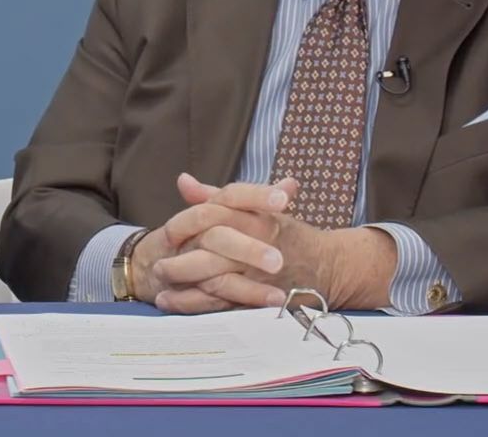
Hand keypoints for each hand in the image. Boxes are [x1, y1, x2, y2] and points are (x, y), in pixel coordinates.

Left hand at [142, 174, 397, 312]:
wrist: (329, 265)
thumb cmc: (287, 234)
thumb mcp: (256, 208)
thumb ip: (216, 197)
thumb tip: (182, 181)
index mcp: (257, 220)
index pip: (217, 215)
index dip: (188, 223)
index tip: (168, 233)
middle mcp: (259, 247)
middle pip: (215, 250)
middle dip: (184, 259)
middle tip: (157, 264)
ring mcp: (261, 276)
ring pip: (218, 280)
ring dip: (186, 286)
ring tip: (160, 288)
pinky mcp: (262, 300)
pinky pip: (225, 305)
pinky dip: (196, 305)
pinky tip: (173, 303)